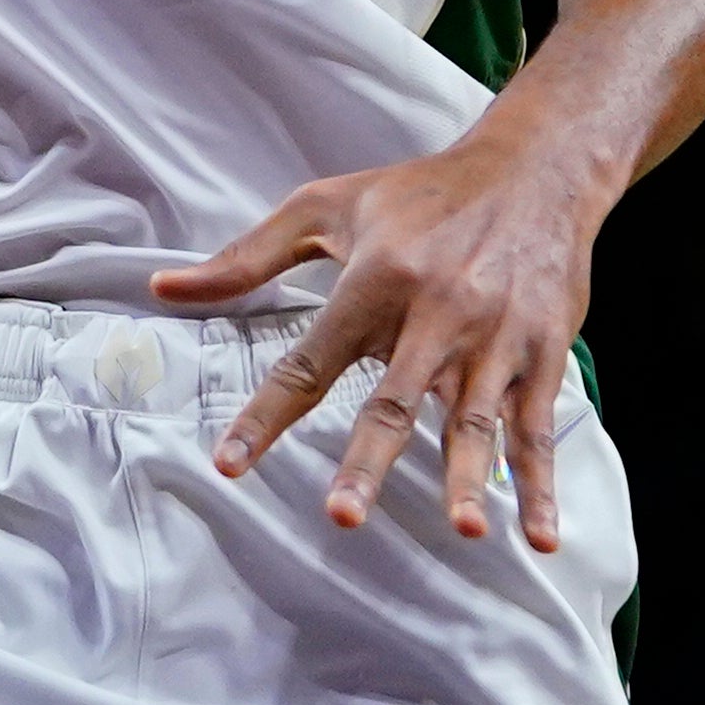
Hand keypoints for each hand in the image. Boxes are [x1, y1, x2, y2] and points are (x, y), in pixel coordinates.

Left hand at [157, 116, 602, 546]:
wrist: (534, 168)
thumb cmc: (420, 194)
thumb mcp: (327, 210)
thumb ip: (246, 258)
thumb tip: (163, 289)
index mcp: (376, 278)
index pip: (309, 360)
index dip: (265, 415)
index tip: (229, 464)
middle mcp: (435, 311)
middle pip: (394, 399)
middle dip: (370, 459)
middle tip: (343, 514)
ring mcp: (493, 337)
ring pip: (473, 419)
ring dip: (468, 478)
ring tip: (465, 529)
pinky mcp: (541, 353)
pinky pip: (536, 428)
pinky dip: (540, 485)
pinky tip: (539, 536)